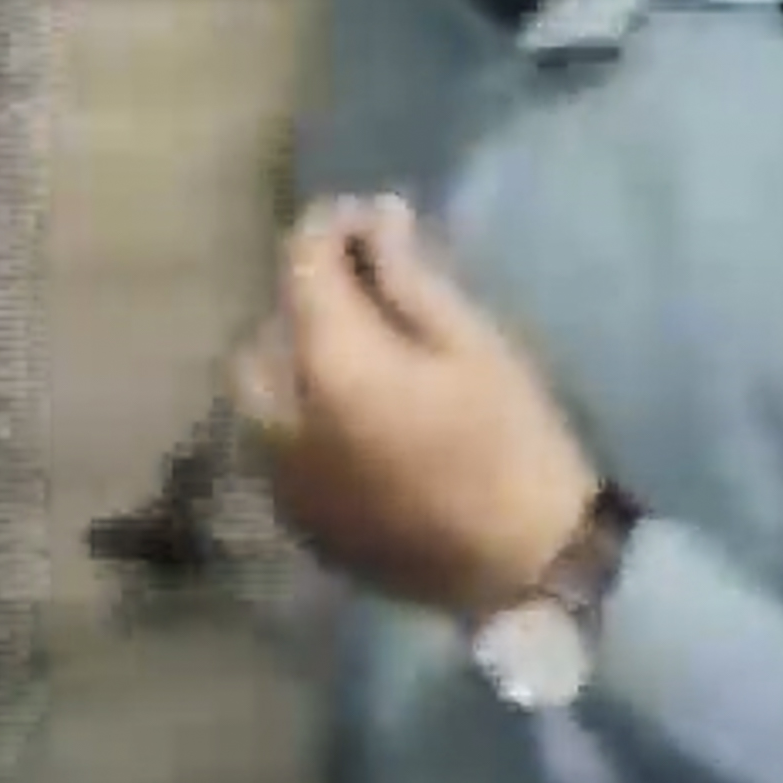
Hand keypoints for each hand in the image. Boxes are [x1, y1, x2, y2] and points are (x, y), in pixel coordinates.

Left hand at [225, 197, 603, 619]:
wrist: (524, 566)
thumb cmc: (512, 440)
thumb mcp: (473, 343)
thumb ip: (408, 277)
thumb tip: (375, 217)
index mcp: (329, 366)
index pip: (301, 265)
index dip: (331, 227)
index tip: (368, 216)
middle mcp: (282, 419)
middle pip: (264, 333)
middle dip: (303, 302)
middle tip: (364, 294)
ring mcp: (283, 477)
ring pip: (258, 397)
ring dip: (293, 363)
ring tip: (355, 359)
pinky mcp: (298, 520)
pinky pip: (273, 449)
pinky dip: (296, 420)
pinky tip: (352, 423)